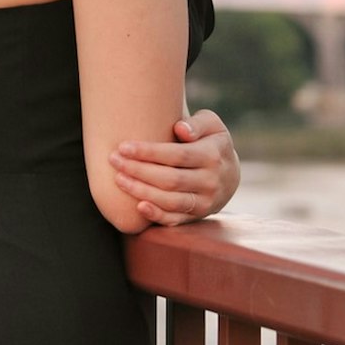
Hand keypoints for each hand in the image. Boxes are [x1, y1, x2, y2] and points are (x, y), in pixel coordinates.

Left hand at [108, 108, 240, 226]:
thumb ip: (197, 124)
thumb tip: (180, 129)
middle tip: (113, 160)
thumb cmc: (211, 142)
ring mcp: (205, 202)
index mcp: (212, 156)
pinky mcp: (197, 216)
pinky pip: (176, 220)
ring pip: (170, 201)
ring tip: (118, 179)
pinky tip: (138, 206)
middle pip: (170, 179)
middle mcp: (210, 182)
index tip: (124, 147)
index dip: (149, 152)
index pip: (177, 155)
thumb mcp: (212, 125)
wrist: (230, 174)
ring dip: (142, 192)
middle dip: (138, 170)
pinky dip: (157, 216)